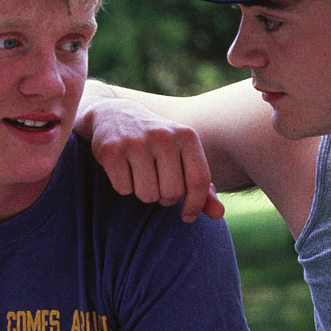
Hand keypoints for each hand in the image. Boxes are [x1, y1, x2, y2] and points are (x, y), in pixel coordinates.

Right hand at [86, 99, 223, 221]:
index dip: (195, 205)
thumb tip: (218, 215)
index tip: (188, 216)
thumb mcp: (182, 157)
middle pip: (172, 193)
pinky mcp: (111, 150)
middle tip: (158, 185)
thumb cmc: (157, 144)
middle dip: (165, 198)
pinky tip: (124, 168)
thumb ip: (202, 186)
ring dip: (144, 194)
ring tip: (141, 175)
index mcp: (186, 135)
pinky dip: (124, 186)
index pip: (199, 180)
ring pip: (147, 195)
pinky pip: (124, 189)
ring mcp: (136, 141)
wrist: (114, 115)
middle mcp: (163, 136)